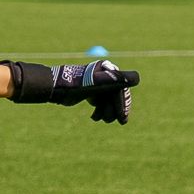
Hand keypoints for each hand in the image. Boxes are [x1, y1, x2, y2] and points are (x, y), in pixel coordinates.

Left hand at [3, 58, 140, 123]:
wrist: (55, 88)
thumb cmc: (76, 84)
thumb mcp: (98, 83)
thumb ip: (117, 80)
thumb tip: (137, 78)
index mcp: (109, 70)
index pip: (121, 90)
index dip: (123, 104)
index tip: (123, 119)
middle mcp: (105, 76)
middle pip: (116, 96)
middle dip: (116, 109)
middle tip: (120, 122)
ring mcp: (98, 84)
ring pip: (108, 101)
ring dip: (107, 112)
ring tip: (99, 119)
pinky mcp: (90, 92)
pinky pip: (100, 103)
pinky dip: (99, 111)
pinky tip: (94, 117)